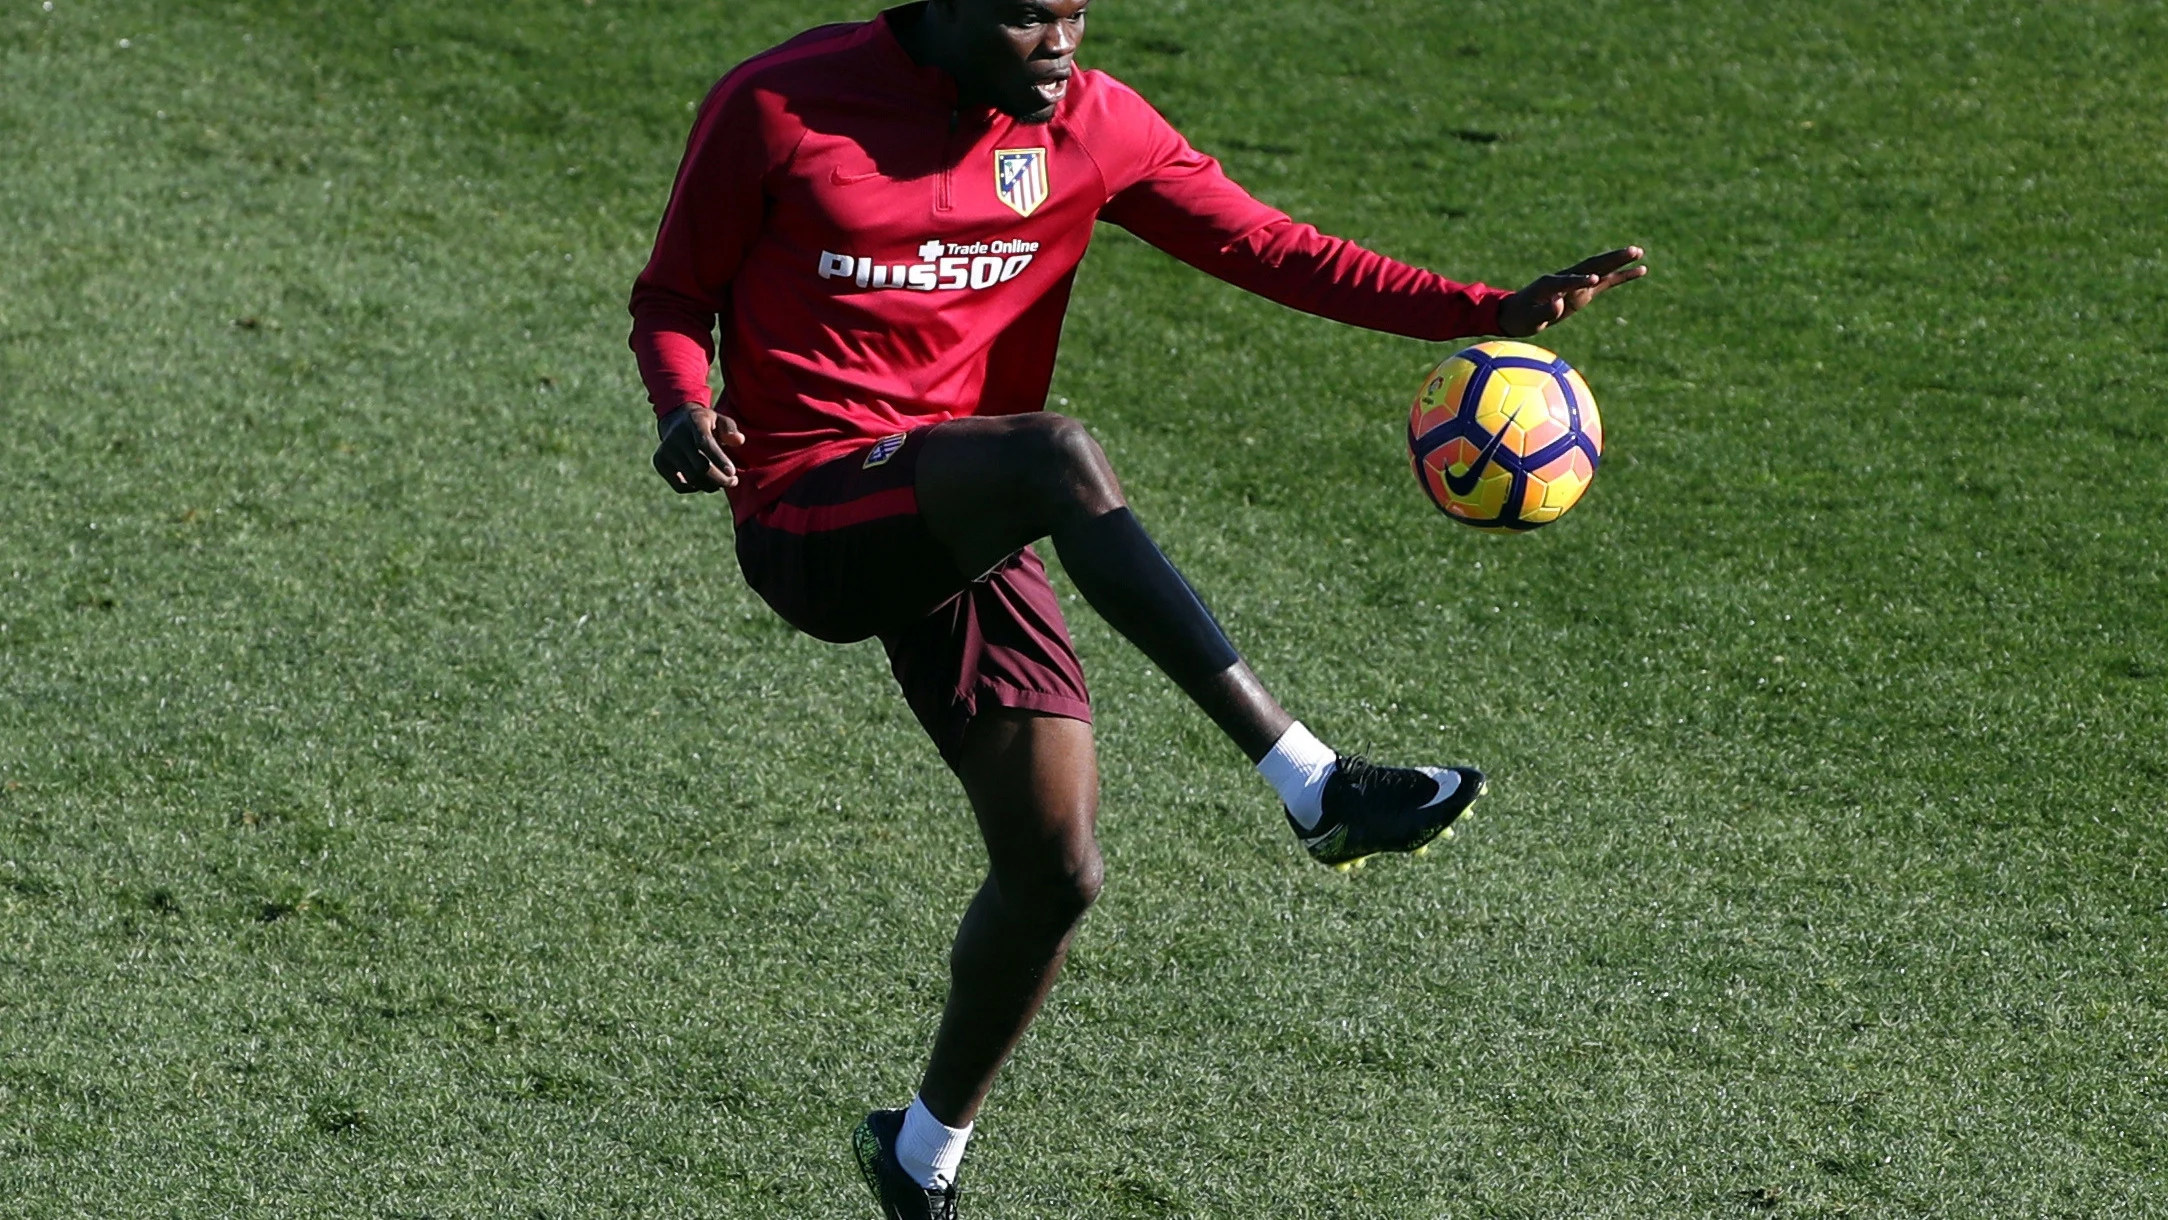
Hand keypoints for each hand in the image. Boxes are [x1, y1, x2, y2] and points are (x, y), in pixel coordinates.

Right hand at [653, 404, 746, 492]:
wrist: (677, 422)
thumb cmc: (707, 424)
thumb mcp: (721, 420)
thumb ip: (730, 429)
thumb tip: (739, 441)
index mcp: (694, 421)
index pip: (705, 443)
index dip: (719, 459)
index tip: (732, 472)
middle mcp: (676, 435)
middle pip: (700, 466)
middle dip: (721, 479)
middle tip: (733, 481)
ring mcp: (665, 449)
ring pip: (692, 479)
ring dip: (711, 486)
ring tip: (722, 483)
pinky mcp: (659, 462)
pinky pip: (680, 486)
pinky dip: (696, 488)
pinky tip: (705, 481)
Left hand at [1497, 246, 1647, 337]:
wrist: (1517, 313)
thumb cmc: (1521, 317)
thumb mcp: (1529, 320)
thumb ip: (1544, 313)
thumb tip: (1559, 304)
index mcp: (1549, 284)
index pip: (1567, 281)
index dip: (1579, 281)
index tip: (1594, 280)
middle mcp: (1565, 278)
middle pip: (1591, 265)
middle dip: (1610, 259)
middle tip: (1631, 251)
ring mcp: (1576, 283)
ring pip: (1601, 269)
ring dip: (1619, 261)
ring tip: (1640, 252)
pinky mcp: (1584, 291)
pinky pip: (1606, 282)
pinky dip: (1622, 276)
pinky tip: (1641, 270)